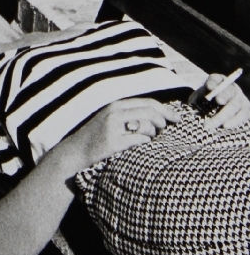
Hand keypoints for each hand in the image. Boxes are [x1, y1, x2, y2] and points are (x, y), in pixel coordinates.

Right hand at [60, 98, 175, 173]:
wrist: (75, 151)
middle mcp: (115, 112)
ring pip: (148, 126)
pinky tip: (139, 146)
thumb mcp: (111, 118)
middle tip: (165, 129)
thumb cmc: (97, 136)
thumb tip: (160, 114)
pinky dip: (144, 143)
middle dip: (164, 120)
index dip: (166, 110)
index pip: (148, 103)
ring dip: (152, 134)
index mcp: (117, 104)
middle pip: (151, 112)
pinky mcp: (114, 142)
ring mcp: (114, 126)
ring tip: (145, 139)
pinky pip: (140, 140)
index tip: (177, 118)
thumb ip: (130, 113)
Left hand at [192, 73, 249, 128]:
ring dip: (224, 114)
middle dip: (224, 95)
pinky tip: (225, 126)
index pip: (215, 79)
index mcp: (218, 81)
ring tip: (212, 123)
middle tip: (218, 100)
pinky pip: (243, 115)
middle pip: (228, 91)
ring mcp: (240, 99)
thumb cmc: (206, 101)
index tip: (209, 86)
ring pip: (235, 105)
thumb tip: (192, 104)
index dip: (213, 82)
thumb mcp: (200, 97)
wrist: (220, 108)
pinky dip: (234, 121)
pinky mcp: (245, 110)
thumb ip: (197, 98)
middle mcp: (231, 88)